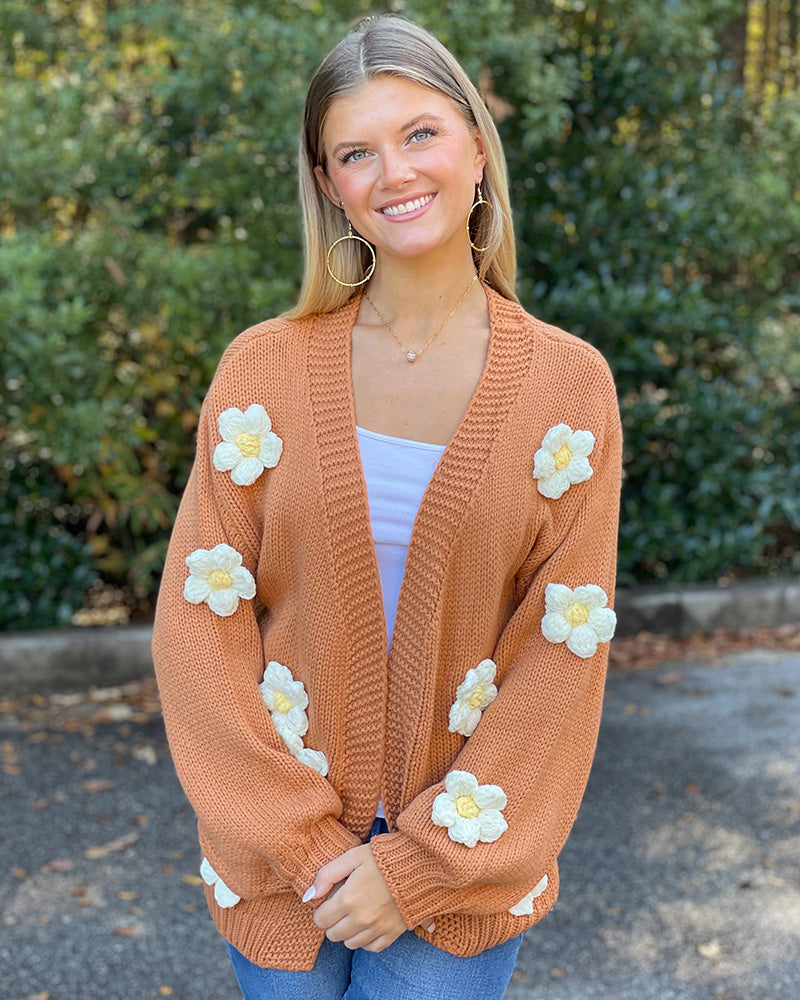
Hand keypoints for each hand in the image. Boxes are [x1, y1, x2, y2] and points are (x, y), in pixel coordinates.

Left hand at [304, 844, 434, 951]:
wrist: (419, 863)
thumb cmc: (383, 857)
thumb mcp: (352, 856)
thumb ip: (327, 874)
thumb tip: (309, 895)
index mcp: (349, 898)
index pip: (321, 919)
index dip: (322, 910)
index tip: (329, 900)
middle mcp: (361, 918)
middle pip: (333, 935)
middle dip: (333, 922)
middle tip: (342, 906)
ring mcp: (378, 928)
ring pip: (350, 944)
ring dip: (348, 931)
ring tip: (356, 913)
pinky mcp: (393, 933)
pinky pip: (371, 947)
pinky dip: (366, 939)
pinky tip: (369, 923)